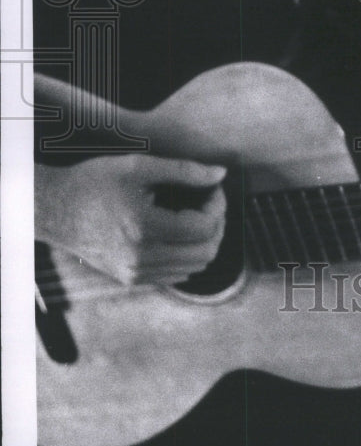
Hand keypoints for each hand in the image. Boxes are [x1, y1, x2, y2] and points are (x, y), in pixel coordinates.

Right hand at [35, 154, 226, 285]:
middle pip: (206, 252)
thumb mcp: (140, 166)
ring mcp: (135, 273)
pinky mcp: (130, 279)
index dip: (217, 205)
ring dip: (204, 240)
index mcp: (145, 228)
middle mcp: (141, 258)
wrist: (55, 209)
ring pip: (194, 267)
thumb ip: (185, 171)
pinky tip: (178, 230)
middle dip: (216, 224)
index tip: (211, 189)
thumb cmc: (95, 182)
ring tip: (194, 214)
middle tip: (208, 201)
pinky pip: (175, 274)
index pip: (206, 228)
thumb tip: (221, 174)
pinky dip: (187, 254)